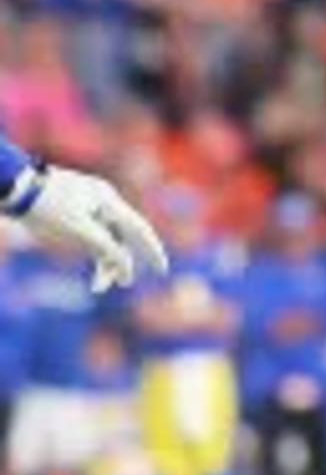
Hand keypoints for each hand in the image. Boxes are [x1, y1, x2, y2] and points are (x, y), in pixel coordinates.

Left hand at [13, 165, 168, 292]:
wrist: (12, 187)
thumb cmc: (46, 207)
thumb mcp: (81, 232)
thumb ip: (109, 251)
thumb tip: (128, 271)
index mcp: (108, 200)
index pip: (140, 229)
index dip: (153, 251)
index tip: (162, 271)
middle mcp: (103, 202)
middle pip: (123, 238)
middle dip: (120, 264)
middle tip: (119, 285)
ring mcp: (89, 207)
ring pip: (109, 241)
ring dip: (105, 264)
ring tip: (98, 286)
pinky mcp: (76, 213)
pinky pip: (95, 238)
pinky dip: (96, 256)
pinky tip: (92, 273)